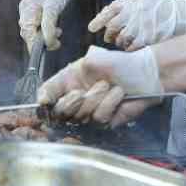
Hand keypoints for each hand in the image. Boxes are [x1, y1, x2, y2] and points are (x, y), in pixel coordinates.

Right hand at [18, 0, 83, 50]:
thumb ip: (49, 25)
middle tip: (58, 41)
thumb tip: (46, 43)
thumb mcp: (54, 6)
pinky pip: (38, 27)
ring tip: (59, 31)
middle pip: (29, 34)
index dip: (36, 45)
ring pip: (34, 31)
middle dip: (43, 40)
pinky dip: (47, 31)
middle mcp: (25, 11)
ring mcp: (30, 12)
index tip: (49, 49)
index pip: (27, 33)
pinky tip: (56, 28)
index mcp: (26, 9)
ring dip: (46, 36)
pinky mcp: (37, 13)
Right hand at [38, 45, 163, 126]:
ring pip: (81, 116)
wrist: (143, 73)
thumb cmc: (117, 64)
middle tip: (81, 92)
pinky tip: (118, 93)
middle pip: (59, 114)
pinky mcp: (106, 122)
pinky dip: (109, 103)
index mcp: (67, 84)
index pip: (46, 99)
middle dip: (70, 104)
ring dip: (95, 99)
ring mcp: (90, 113)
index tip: (45, 101)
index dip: (43, 103)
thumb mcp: (87, 62)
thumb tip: (42, 98)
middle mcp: (76, 100)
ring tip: (108, 86)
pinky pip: (99, 119)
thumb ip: (64, 79)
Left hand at [89, 0, 185, 49]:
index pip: (107, 13)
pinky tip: (134, 47)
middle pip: (111, 28)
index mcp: (127, 3)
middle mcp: (131, 13)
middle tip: (111, 38)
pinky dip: (130, 49)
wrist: (179, 13)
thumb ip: (119, 7)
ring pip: (120, 40)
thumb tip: (99, 18)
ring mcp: (138, 26)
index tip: (92, 29)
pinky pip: (131, 48)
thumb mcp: (137, 0)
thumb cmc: (156, 7)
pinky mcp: (146, 38)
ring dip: (120, 43)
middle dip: (109, 35)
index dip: (98, 22)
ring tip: (125, 42)